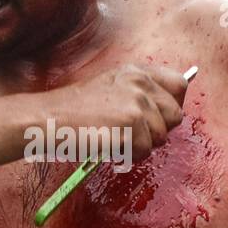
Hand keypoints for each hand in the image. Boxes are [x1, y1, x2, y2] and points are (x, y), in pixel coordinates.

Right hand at [52, 63, 189, 161]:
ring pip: (160, 138)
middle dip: (158, 131)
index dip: (172, 105)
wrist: (47, 120)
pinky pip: (144, 152)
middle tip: (131, 136)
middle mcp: (140, 83)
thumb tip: (170, 114)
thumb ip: (139, 94)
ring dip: (139, 147)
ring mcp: (136, 103)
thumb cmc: (74, 112)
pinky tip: (107, 147)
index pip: (179, 84)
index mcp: (136, 71)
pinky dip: (127, 156)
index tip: (158, 118)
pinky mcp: (130, 125)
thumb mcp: (110, 89)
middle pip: (175, 115)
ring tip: (113, 140)